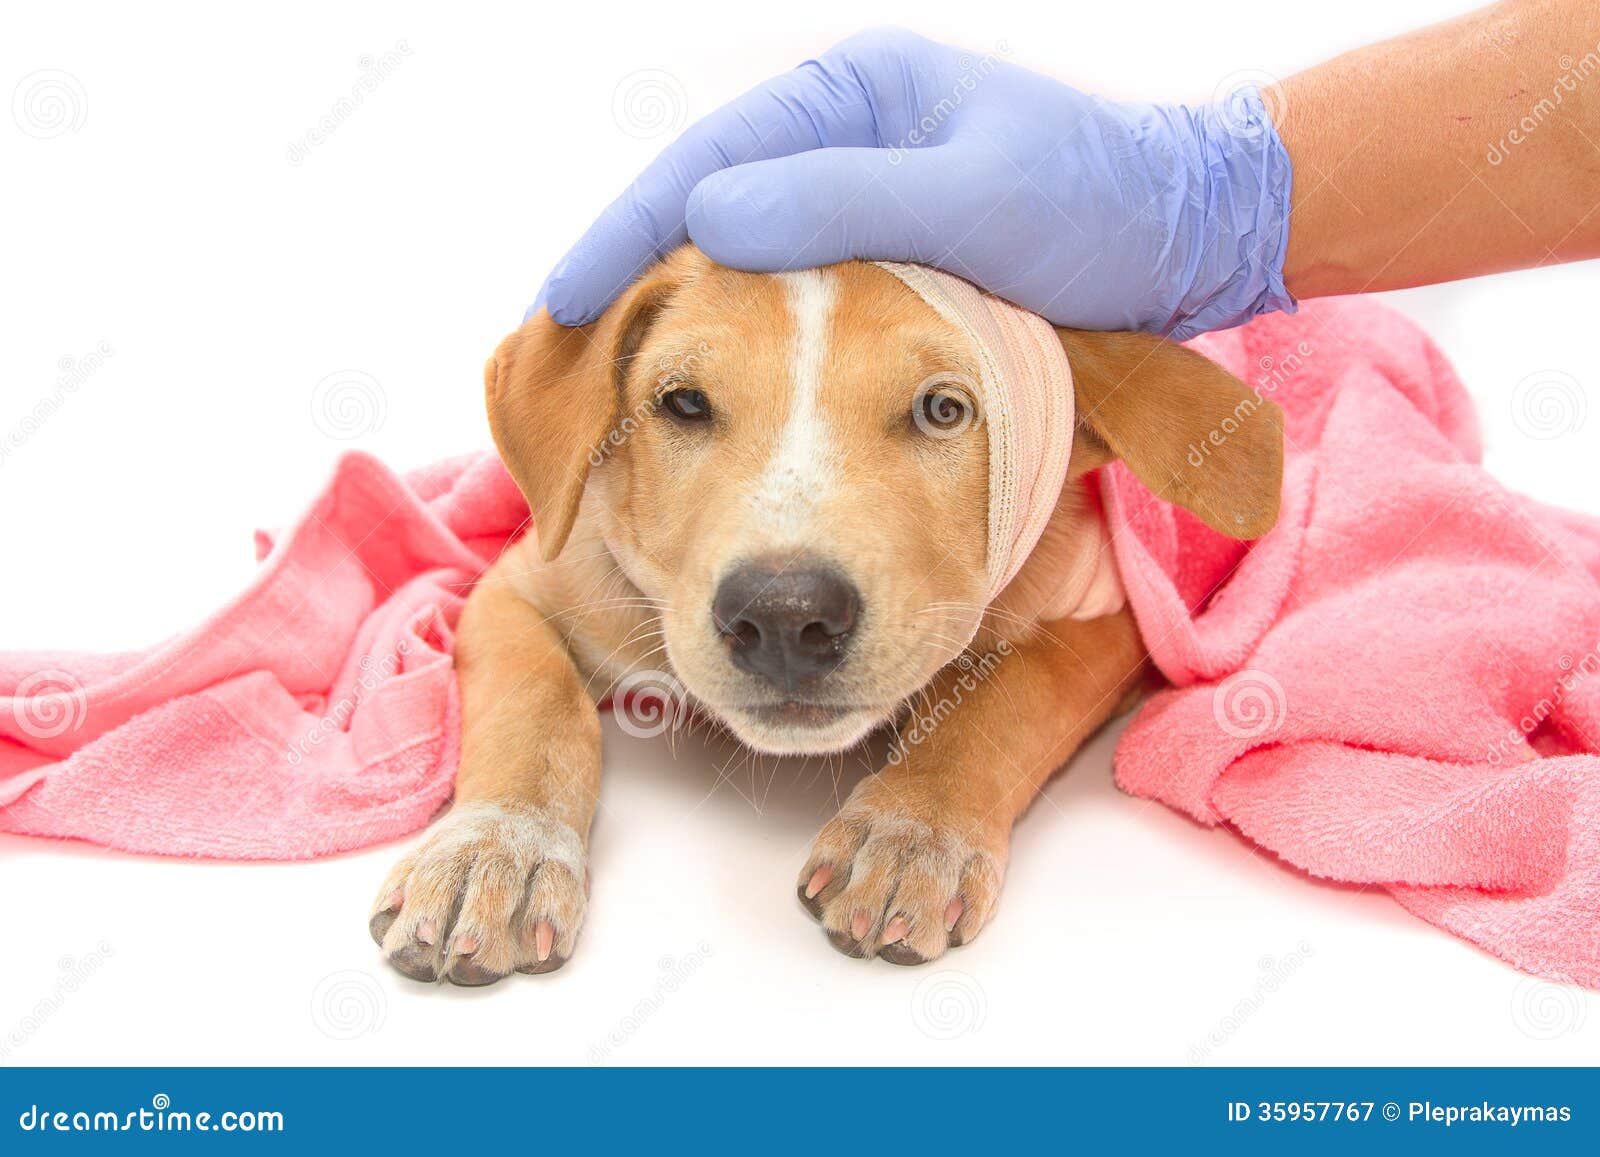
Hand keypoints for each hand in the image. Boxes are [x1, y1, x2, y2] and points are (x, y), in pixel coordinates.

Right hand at [535, 27, 1293, 339]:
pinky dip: (745, 337)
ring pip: (741, 260)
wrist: (1189, 241)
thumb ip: (843, 204)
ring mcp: (858, 200)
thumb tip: (704, 223)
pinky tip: (711, 383)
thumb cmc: (1096, 207)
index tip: (564, 298)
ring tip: (614, 376)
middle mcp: (840, 140)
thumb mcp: (974, 201)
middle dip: (634, 275)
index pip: (706, 163)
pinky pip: (790, 298)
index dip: (626, 232)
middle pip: (704, 209)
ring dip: (680, 314)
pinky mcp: (881, 258)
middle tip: (564, 350)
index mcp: (850, 97)